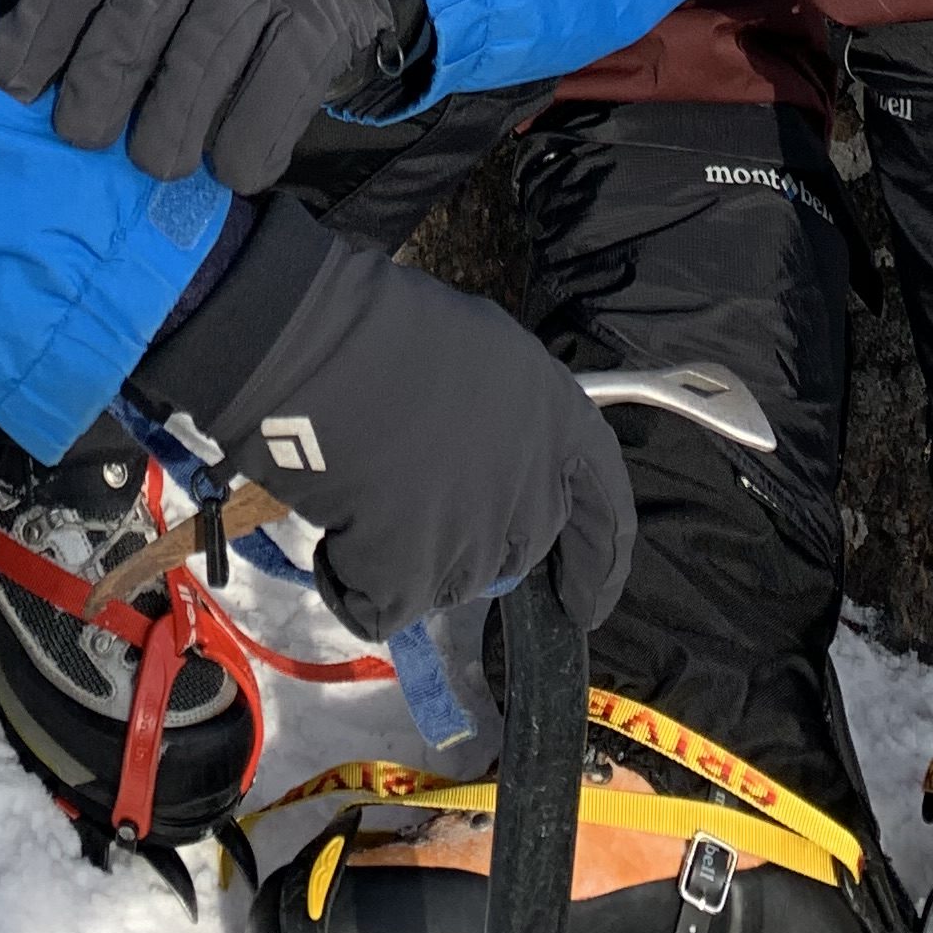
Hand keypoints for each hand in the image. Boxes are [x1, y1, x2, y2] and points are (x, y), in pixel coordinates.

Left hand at [0, 0, 400, 190]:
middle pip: (136, 10)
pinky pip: (279, 77)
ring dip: (174, 113)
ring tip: (157, 166)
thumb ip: (78, 32)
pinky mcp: (310, 26)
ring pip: (204, 45)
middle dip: (101, 76)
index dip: (38, 36)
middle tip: (82, 138)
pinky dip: (251, 132)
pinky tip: (230, 171)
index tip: (10, 92)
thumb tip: (7, 97)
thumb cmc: (194, 8)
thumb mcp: (132, 0)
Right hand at [136, 199, 633, 644]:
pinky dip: (355, 581)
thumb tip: (486, 458)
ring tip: (368, 491)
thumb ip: (509, 418)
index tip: (583, 604)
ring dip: (413, 553)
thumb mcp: (487, 356)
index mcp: (561, 427)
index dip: (598, 566)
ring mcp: (476, 543)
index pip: (606, 512)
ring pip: (449, 578)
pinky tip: (334, 531)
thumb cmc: (397, 329)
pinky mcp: (414, 579)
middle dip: (474, 532)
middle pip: (516, 547)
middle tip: (417, 486)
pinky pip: (384, 603)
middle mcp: (533, 494)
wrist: (326, 353)